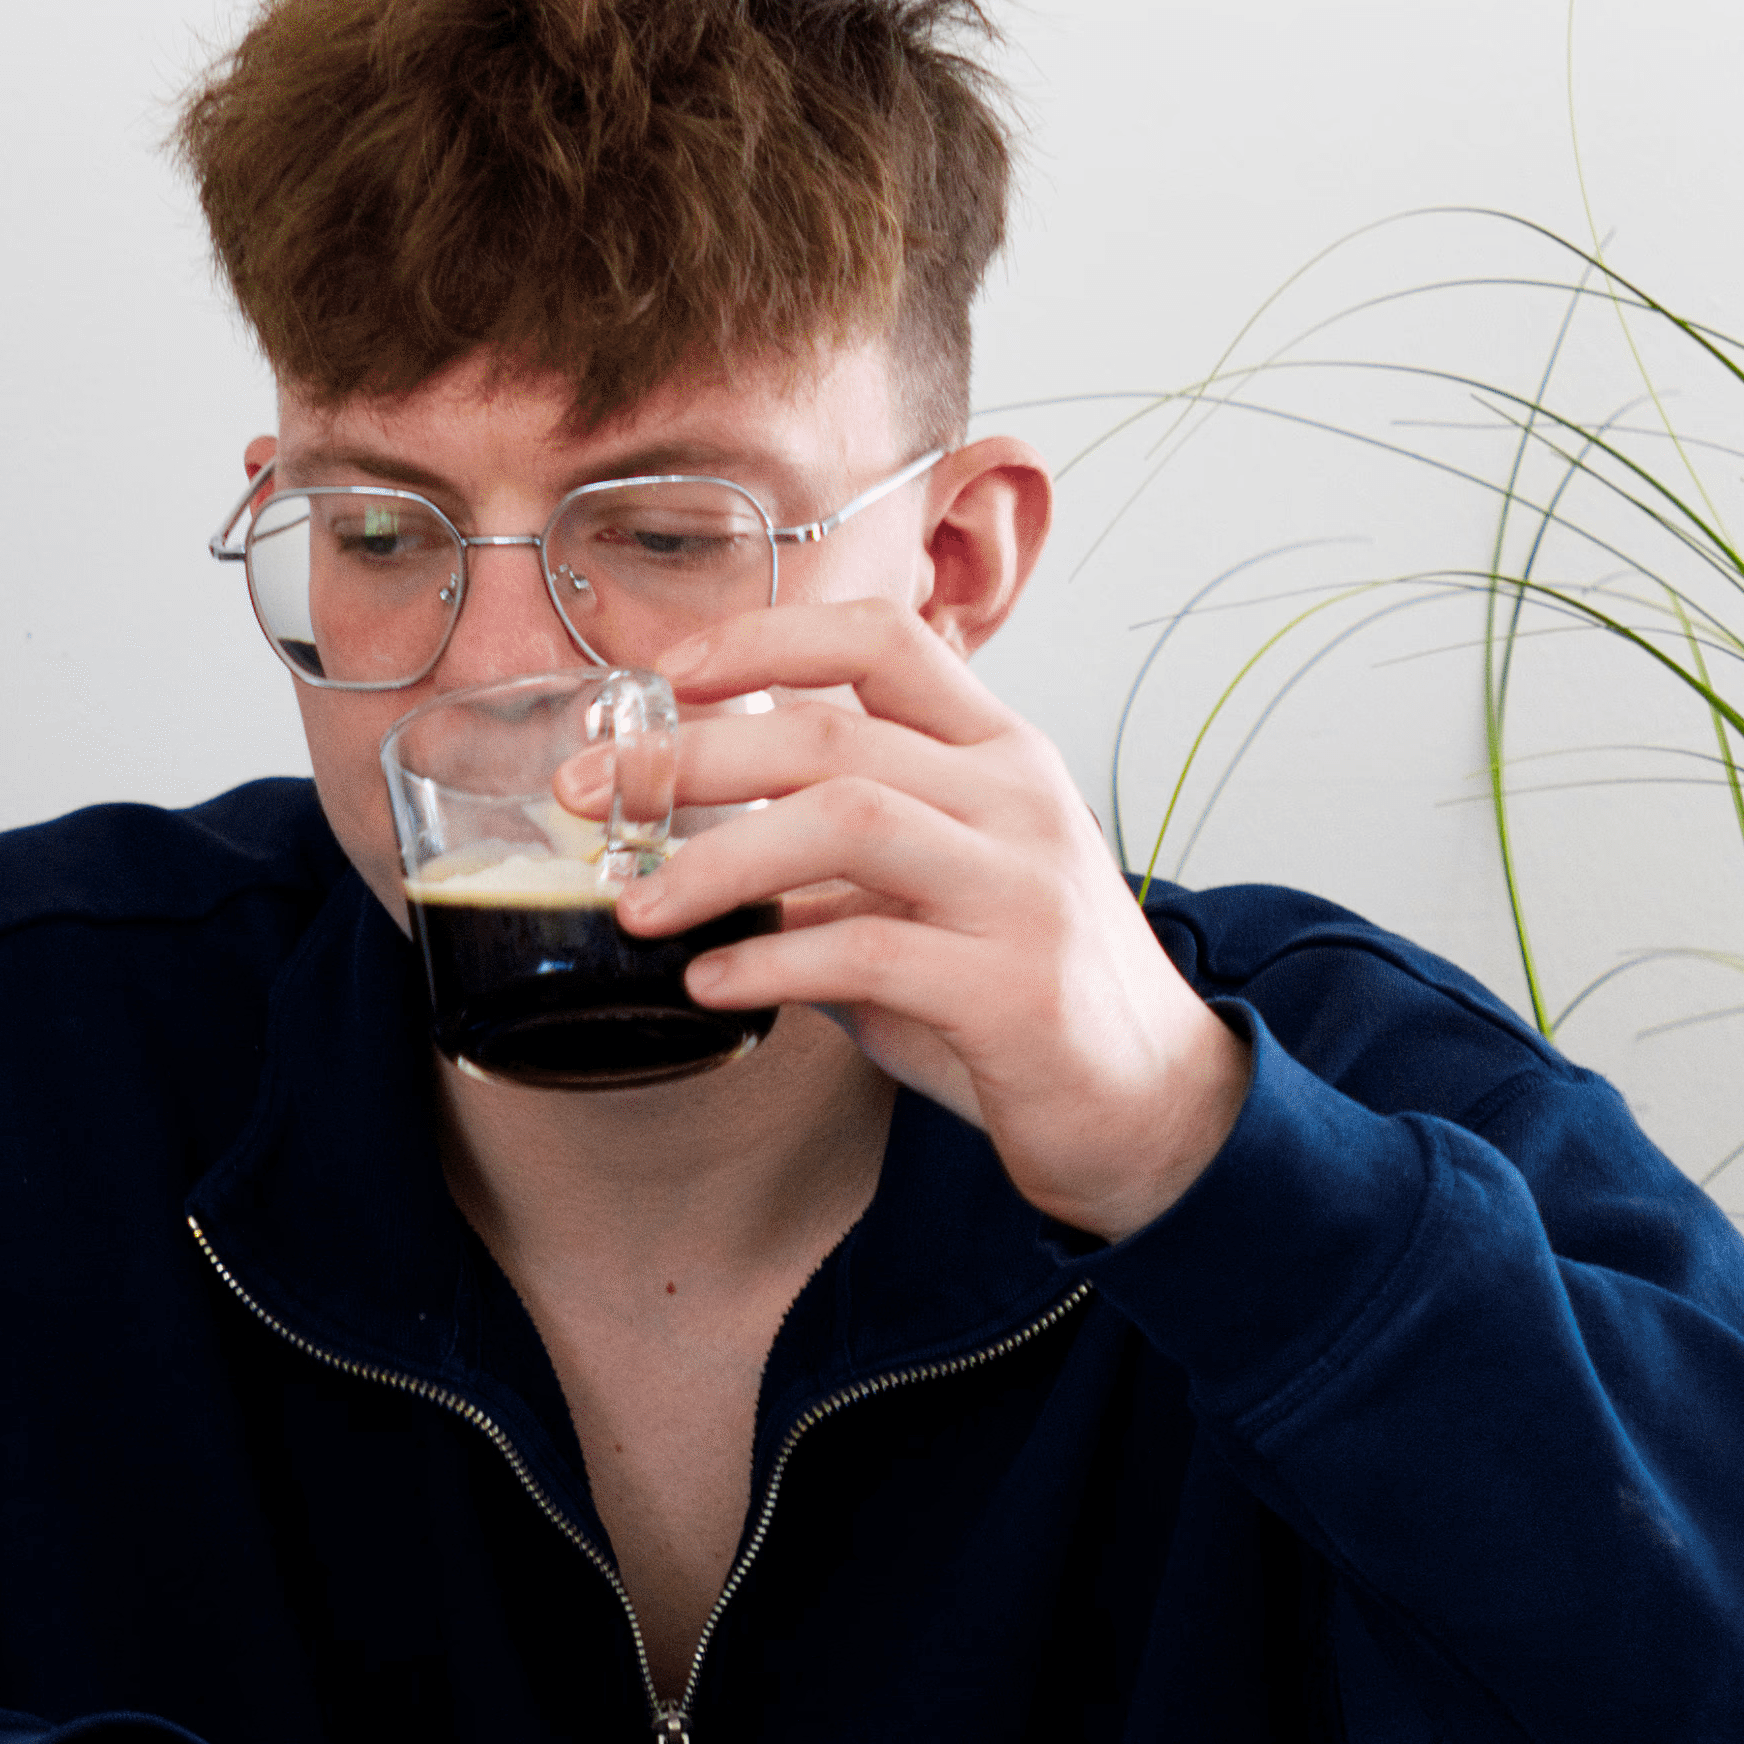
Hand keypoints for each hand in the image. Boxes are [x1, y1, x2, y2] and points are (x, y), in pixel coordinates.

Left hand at [580, 599, 1249, 1239]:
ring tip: (633, 907)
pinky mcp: (1014, 988)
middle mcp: (1018, 800)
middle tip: (592, 796)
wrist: (1152, 1105)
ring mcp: (1022, 890)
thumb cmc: (1022, 991)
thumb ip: (830, 862)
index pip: (881, 640)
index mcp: (1000, 752)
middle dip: (690, 757)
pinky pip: (866, 952)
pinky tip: (710, 982)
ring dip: (715, 860)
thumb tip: (678, 849)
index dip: (763, 638)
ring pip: (846, 821)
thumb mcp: (931, 894)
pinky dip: (769, 963)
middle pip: (832, 733)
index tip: (663, 674)